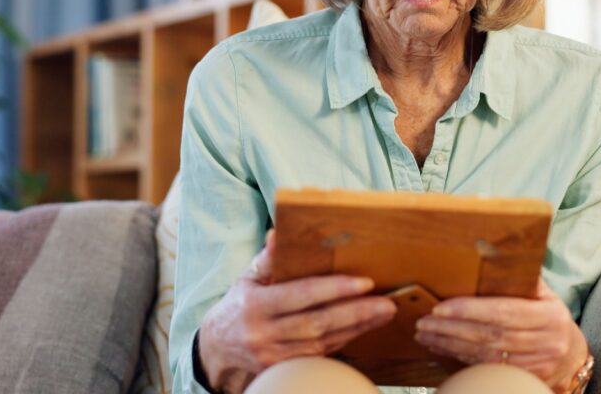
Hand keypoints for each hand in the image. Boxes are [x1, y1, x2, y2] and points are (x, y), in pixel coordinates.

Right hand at [197, 230, 396, 393]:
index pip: (301, 295)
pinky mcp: (284, 369)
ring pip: (323, 343)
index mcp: (256, 306)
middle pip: (318, 324)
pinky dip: (345, 341)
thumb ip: (268, 258)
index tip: (364, 282)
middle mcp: (264, 334)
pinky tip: (364, 328)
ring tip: (383, 313)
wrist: (216, 348)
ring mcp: (274, 356)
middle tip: (385, 302)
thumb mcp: (248, 278)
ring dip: (357, 328)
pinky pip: (320, 355)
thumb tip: (279, 232)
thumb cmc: (238, 305)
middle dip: (356, 313)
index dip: (334, 289)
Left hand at [414, 278, 587, 392]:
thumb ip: (521, 278)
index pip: (502, 312)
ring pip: (484, 355)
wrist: (571, 356)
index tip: (441, 308)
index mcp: (548, 315)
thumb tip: (491, 252)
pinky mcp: (525, 379)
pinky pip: (486, 368)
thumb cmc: (550, 317)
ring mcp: (536, 364)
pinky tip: (442, 348)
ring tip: (426, 335)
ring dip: (450, 345)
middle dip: (451, 329)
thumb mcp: (545, 294)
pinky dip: (460, 358)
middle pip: (489, 336)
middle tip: (424, 322)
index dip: (469, 310)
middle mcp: (545, 342)